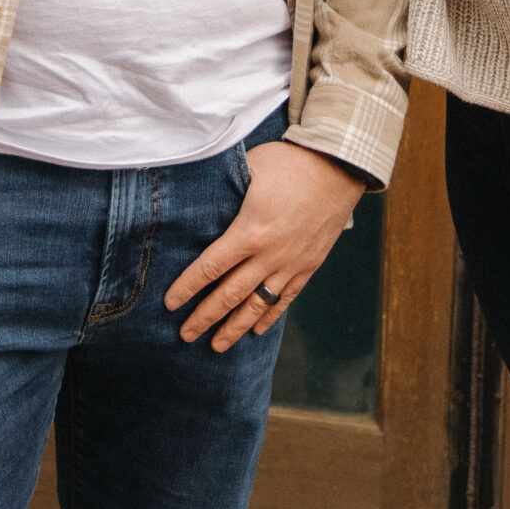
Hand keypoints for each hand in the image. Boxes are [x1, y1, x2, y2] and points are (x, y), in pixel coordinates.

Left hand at [165, 140, 362, 350]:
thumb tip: (199, 196)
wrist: (339, 167)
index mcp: (250, 231)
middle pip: (230, 294)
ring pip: (257, 305)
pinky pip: (285, 298)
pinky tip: (256, 330)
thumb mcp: (250, 169)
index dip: (188, 287)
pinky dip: (269, 316)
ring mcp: (291, 263)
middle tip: (185, 335)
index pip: (210, 267)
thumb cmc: (290, 162)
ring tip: (216, 346)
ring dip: (234, 328)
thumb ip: (226, 190)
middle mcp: (270, 255)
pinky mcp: (309, 265)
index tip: (170, 303)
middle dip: (205, 317)